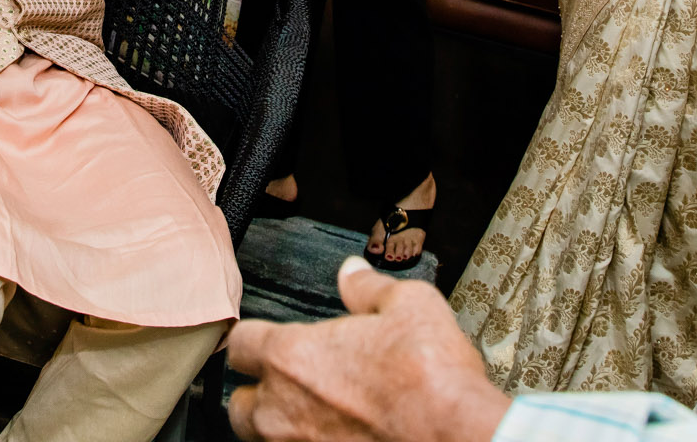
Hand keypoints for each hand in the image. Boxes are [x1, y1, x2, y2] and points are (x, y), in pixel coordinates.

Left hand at [227, 257, 511, 441]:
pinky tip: (337, 437)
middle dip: (259, 395)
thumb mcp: (408, 305)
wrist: (457, 437)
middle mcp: (281, 410)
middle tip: (292, 387)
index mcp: (291, 357)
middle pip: (239, 405)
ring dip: (282, 427)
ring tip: (316, 416)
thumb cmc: (430, 379)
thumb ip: (368, 287)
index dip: (254, 341)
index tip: (267, 341)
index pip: (239, 344)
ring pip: (264, 440)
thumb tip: (352, 273)